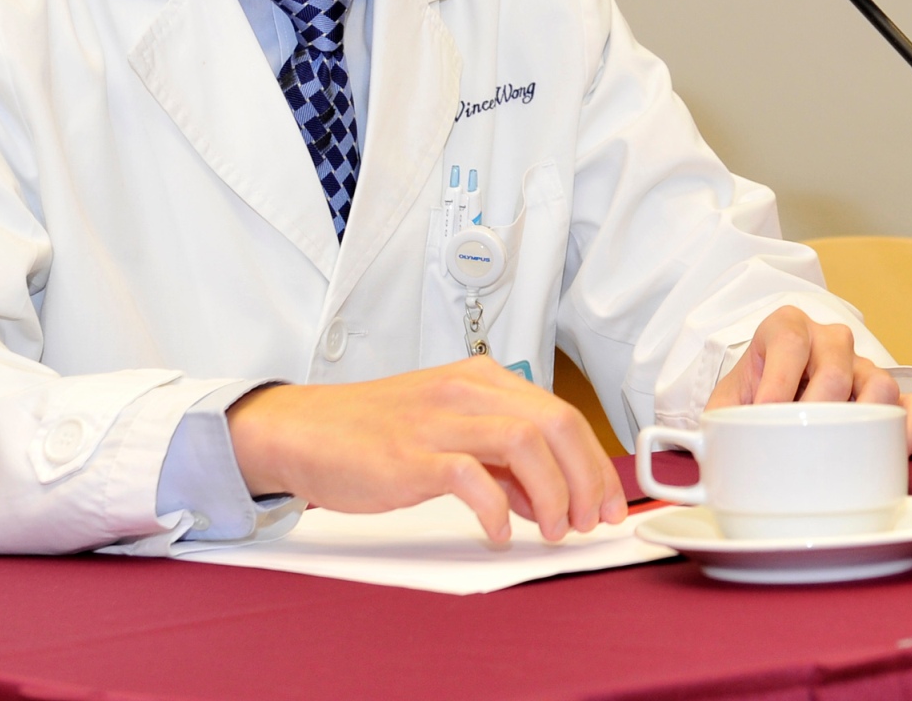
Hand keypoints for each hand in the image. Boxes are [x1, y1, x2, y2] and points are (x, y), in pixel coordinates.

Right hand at [226, 358, 626, 544]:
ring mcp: (438, 420)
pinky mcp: (410, 455)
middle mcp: (466, 390)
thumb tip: (548, 496)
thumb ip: (501, 460)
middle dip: (586, 479)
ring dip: (553, 493)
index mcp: (482, 380)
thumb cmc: (374, 432)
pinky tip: (500, 531)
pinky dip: (497, 509)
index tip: (607, 501)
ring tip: (554, 529)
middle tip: (589, 521)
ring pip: (525, 443)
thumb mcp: (450, 432)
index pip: (562, 414)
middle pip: (556, 423)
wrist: (304, 431)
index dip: (595, 462)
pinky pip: (470, 477)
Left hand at [706, 307, 911, 449]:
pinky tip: (893, 449)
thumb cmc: (750, 400)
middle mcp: (828, 339)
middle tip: (800, 442)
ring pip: (880, 382)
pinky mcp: (887, 395)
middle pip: (835, 367)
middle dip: (817, 410)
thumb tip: (710, 450)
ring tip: (842, 449)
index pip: (788, 340)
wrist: (774, 400)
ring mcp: (862, 366)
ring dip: (864, 419)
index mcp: (785, 328)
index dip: (778, 381)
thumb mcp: (725, 404)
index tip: (766, 415)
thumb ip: (715, 421)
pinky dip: (909, 426)